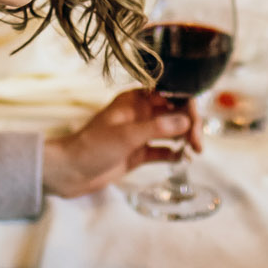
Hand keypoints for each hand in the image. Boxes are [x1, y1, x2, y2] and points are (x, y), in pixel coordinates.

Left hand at [42, 89, 194, 197]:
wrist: (70, 171)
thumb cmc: (93, 147)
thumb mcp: (127, 135)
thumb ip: (157, 127)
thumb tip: (187, 121)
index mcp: (136, 100)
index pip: (171, 95)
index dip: (187, 106)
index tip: (195, 124)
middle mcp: (141, 113)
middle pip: (175, 113)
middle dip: (190, 126)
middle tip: (197, 145)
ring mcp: (141, 133)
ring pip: (172, 131)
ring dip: (185, 139)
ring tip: (194, 152)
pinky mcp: (139, 153)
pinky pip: (163, 150)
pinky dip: (174, 153)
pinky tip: (182, 159)